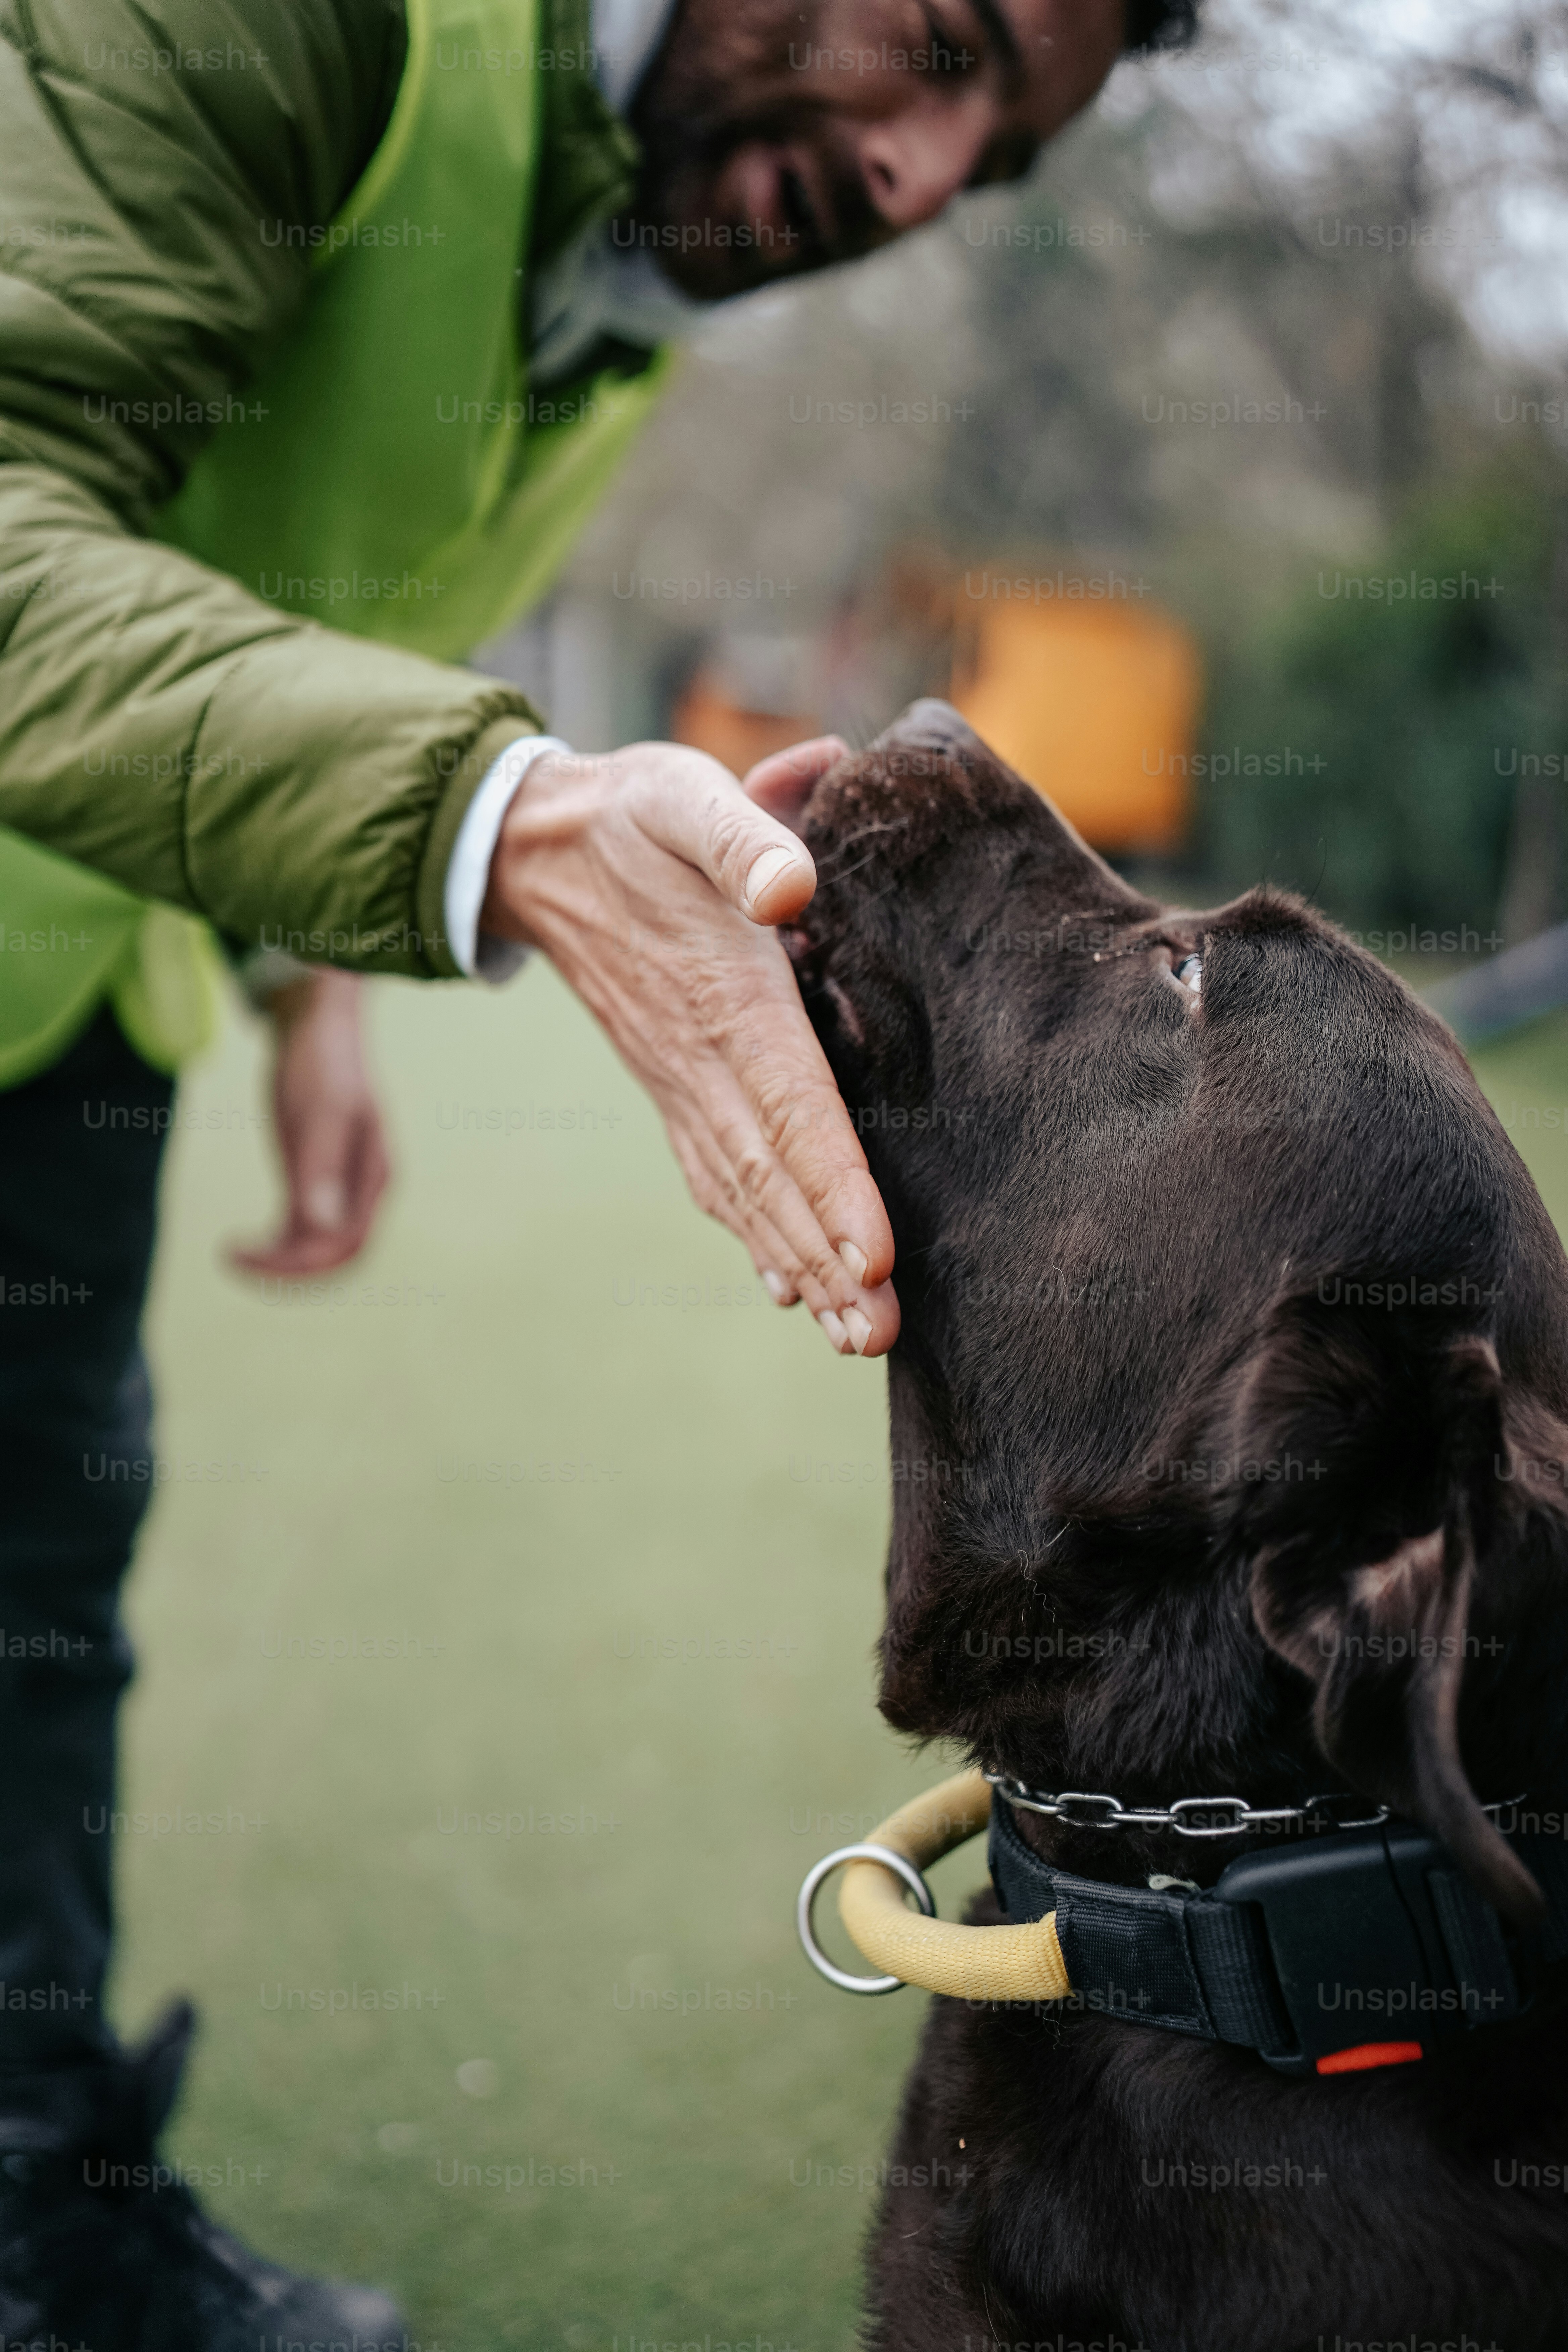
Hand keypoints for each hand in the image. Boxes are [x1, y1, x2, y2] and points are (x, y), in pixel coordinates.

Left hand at [230, 968, 390, 1276]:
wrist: (316, 1027)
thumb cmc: (320, 1063)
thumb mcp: (318, 1112)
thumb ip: (321, 1168)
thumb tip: (321, 1227)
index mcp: (374, 1177)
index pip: (347, 1242)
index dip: (303, 1263)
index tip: (251, 1257)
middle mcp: (363, 1189)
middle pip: (335, 1254)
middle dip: (289, 1269)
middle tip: (234, 1260)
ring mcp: (342, 1186)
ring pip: (318, 1246)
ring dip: (280, 1261)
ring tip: (231, 1254)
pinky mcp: (318, 1178)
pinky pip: (303, 1229)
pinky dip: (276, 1243)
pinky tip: (240, 1241)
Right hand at [479, 736, 898, 1355]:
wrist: (544, 849)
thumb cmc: (638, 818)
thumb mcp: (688, 796)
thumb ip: (745, 832)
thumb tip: (790, 885)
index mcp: (725, 995)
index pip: (789, 1107)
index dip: (831, 1183)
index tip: (872, 1257)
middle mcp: (702, 1057)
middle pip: (772, 1176)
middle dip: (827, 1258)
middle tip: (880, 1334)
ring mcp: (681, 1084)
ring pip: (746, 1192)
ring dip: (800, 1266)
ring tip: (855, 1337)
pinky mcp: (674, 1090)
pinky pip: (716, 1178)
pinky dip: (754, 1239)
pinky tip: (789, 1290)